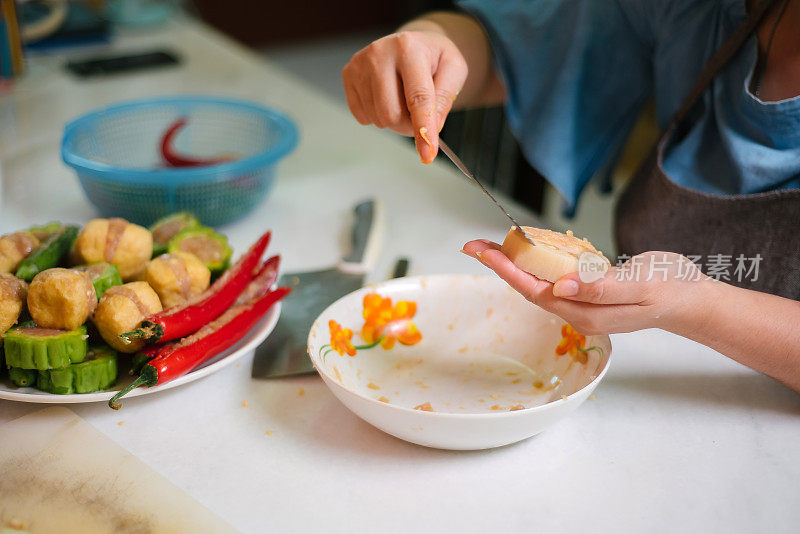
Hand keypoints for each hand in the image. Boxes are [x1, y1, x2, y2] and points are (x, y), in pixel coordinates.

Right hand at [342, 30, 466, 162]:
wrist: (412, 43)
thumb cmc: (434, 59)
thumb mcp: (454, 71)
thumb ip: (445, 99)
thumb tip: (431, 130)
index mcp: (409, 48)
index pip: (417, 98)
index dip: (423, 129)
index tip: (428, 154)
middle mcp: (380, 53)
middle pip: (391, 114)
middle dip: (409, 125)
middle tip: (419, 115)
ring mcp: (360, 64)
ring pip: (378, 118)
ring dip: (395, 120)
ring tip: (404, 100)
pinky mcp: (348, 75)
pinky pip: (363, 116)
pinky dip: (378, 116)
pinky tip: (387, 97)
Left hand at [462, 240, 710, 335]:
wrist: (691, 299)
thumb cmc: (669, 289)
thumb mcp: (640, 285)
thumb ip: (601, 287)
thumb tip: (561, 285)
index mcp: (585, 313)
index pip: (535, 290)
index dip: (506, 270)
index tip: (483, 253)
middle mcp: (577, 311)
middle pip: (529, 287)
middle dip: (500, 266)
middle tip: (474, 245)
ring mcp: (582, 304)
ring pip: (538, 283)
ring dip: (513, 264)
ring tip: (490, 246)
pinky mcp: (587, 293)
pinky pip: (553, 278)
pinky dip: (534, 263)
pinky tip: (525, 251)